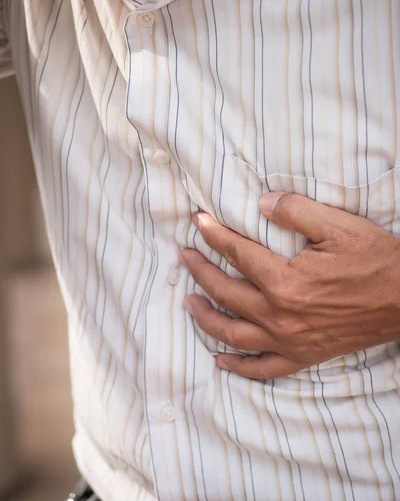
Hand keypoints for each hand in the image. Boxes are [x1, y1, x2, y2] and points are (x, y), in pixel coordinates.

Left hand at [180, 192, 399, 378]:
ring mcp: (289, 341)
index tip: (198, 221)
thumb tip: (260, 203)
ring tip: (189, 302)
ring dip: (206, 317)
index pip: (236, 253)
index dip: (214, 235)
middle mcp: (280, 315)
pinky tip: (220, 359)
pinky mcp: (303, 356)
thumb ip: (294, 210)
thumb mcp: (338, 225)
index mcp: (285, 281)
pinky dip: (237, 366)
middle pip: (226, 292)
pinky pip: (262, 368)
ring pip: (232, 333)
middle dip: (200, 271)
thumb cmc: (374, 261)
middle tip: (185, 256)